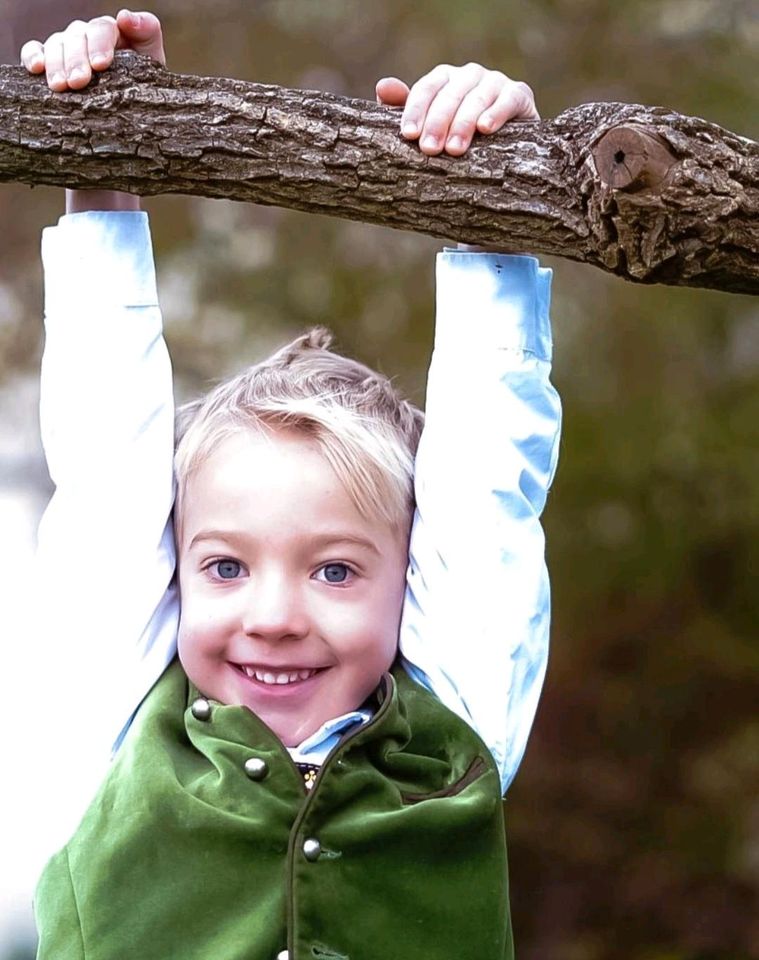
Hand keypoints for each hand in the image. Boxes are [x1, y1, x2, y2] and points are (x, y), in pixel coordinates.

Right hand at [20, 9, 164, 91]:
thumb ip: (147, 32)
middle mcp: (85, 35)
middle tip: (78, 82)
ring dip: (56, 64)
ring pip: (56, 45)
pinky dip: (32, 56)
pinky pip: (35, 50)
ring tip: (61, 86)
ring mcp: (66, 45)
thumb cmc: (143, 79)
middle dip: (76, 60)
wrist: (133, 101)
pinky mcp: (50, 58)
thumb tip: (124, 17)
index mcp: (109, 31)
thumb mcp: (152, 57)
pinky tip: (36, 69)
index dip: (99, 44)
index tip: (101, 65)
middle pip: (75, 37)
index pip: (101, 29)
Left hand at [376, 63, 537, 156]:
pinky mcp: (519, 94)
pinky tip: (485, 128)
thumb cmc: (458, 133)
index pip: (426, 88)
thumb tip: (383, 88)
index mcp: (445, 78)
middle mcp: (469, 74)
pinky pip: (508, 100)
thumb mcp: (429, 123)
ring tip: (454, 149)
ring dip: (464, 123)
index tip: (408, 134)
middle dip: (438, 122)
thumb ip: (406, 108)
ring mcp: (495, 81)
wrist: (505, 142)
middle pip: (450, 94)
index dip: (415, 110)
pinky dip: (496, 113)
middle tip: (429, 150)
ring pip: (477, 97)